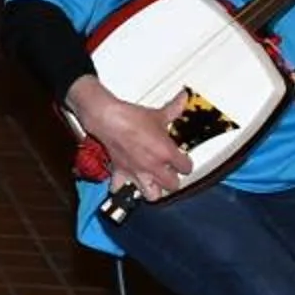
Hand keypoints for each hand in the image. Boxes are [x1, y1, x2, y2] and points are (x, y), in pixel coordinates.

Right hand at [69, 77, 192, 203]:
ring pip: (153, 195)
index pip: (186, 168)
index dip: (186, 163)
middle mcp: (154, 167)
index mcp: (166, 153)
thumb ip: (174, 109)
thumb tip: (183, 99)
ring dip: (154, 190)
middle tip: (170, 172)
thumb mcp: (157, 114)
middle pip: (173, 186)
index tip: (183, 161)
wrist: (107, 119)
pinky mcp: (121, 173)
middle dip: (173, 179)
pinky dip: (123, 188)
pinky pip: (121, 188)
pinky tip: (127, 183)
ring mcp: (137, 172)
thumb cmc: (130, 118)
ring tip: (154, 183)